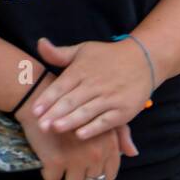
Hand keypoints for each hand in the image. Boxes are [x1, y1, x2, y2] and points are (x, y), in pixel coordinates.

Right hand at [16, 81, 137, 179]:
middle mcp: (95, 155)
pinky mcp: (54, 161)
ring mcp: (75, 159)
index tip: (89, 172)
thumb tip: (133, 153)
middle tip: (73, 175)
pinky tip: (48, 166)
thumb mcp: (102, 114)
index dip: (98, 176)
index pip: (109, 175)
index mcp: (108, 146)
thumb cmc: (74, 106)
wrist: (40, 96)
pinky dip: (49, 176)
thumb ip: (121, 136)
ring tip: (62, 173)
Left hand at [30, 36, 155, 139]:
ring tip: (55, 129)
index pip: (61, 86)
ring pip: (86, 111)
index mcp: (82, 70)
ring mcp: (110, 98)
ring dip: (70, 121)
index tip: (35, 111)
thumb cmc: (109, 57)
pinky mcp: (123, 110)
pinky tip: (80, 135)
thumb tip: (40, 44)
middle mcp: (95, 84)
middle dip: (55, 113)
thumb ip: (60, 53)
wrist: (144, 60)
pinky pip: (106, 121)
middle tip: (40, 125)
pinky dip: (93, 128)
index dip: (47, 99)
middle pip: (71, 101)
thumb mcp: (83, 50)